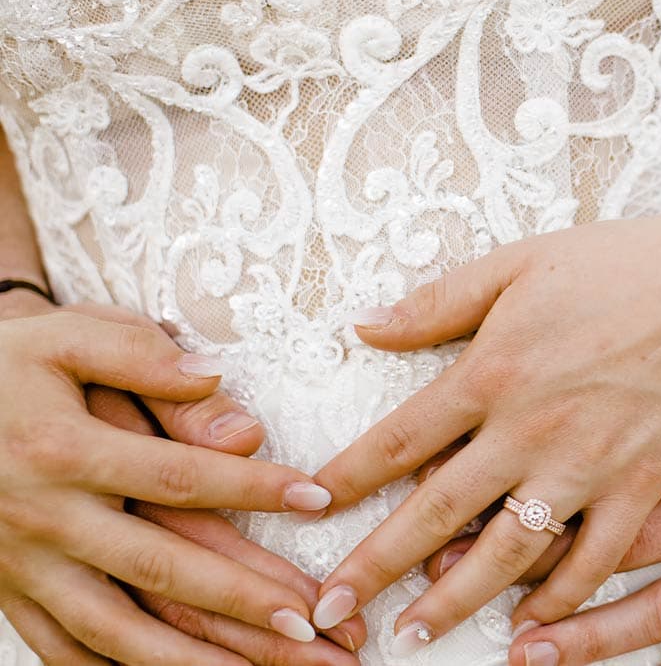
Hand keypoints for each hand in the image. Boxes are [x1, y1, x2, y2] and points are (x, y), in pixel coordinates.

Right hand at [0, 305, 338, 663]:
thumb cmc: (15, 361)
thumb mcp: (70, 337)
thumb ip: (145, 361)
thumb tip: (221, 386)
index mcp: (63, 450)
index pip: (177, 476)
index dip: (252, 488)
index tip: (319, 499)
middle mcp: (43, 518)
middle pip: (159, 569)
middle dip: (242, 602)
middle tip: (315, 623)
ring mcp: (21, 566)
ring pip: (115, 629)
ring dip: (195, 661)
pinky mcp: (7, 593)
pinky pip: (63, 651)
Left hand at [311, 200, 660, 653]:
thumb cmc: (621, 263)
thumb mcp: (518, 263)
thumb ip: (437, 302)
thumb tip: (363, 326)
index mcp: (490, 371)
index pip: (395, 440)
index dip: (345, 481)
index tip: (306, 513)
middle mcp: (528, 428)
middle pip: (434, 512)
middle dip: (374, 568)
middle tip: (328, 612)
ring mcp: (587, 464)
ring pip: (505, 550)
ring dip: (454, 599)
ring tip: (414, 634)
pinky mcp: (642, 484)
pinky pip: (593, 556)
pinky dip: (560, 595)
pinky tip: (530, 622)